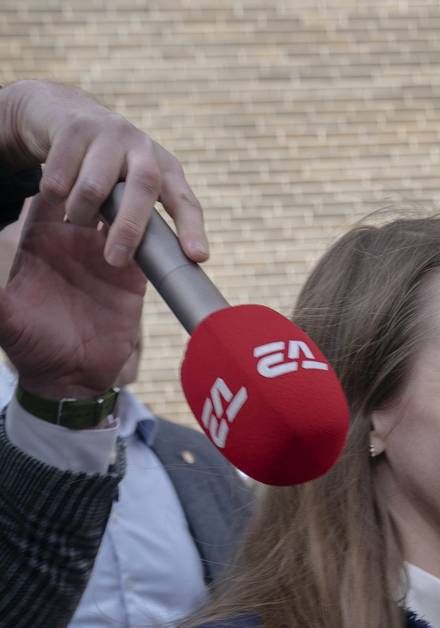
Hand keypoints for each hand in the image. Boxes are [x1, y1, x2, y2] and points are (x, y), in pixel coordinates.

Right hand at [0, 80, 206, 266]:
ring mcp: (110, 133)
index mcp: (164, 167)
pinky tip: (56, 193)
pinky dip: (54, 195)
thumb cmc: (104, 163)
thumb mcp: (130, 183)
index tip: (198, 256)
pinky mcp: (74, 128)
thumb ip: (139, 213)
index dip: (192, 229)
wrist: (60, 112)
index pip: (185, 200)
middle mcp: (143, 147)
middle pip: (144, 189)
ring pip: (93, 189)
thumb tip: (141, 264)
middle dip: (130, 229)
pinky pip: (59, 178)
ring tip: (76, 217)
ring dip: (80, 213)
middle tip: (115, 260)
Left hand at [0, 190, 144, 398]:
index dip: (59, 177)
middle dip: (100, 183)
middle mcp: (73, 242)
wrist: (71, 379)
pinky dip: (155, 237)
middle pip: (89, 196)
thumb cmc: (28, 345)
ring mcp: (105, 256)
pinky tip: (159, 228)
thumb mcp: (2, 313)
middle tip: (112, 177)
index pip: (47, 193)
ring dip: (130, 205)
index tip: (70, 170)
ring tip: (136, 198)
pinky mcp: (133, 277)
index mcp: (39, 240)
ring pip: (121, 215)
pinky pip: (148, 247)